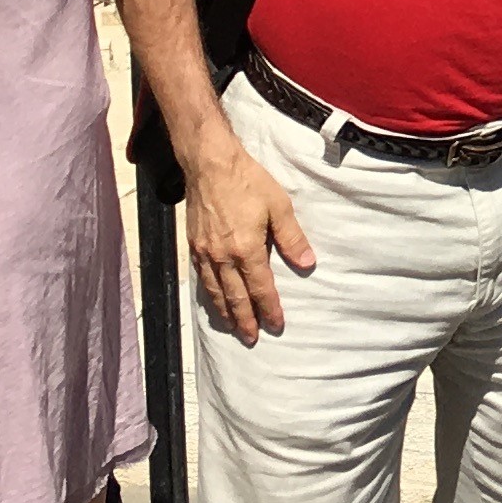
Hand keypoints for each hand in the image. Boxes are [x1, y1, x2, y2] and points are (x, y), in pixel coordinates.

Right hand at [182, 133, 316, 344]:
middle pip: (235, 297)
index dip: (270, 308)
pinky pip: (202, 278)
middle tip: (253, 338)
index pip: (260, 288)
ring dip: (225, 313)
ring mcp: (205, 252)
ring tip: (233, 328)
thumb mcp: (279, 206)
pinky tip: (213, 301)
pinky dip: (209, 295)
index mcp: (246, 249)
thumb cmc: (248, 182)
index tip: (277, 324)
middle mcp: (223, 256)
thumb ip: (292, 238)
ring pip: (215, 292)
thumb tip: (308, 263)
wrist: (210, 164)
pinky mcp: (193, 245)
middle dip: (245, 320)